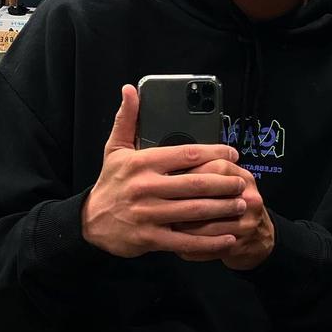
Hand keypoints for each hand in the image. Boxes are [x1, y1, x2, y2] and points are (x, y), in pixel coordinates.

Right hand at [81, 85, 245, 257]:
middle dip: (224, 183)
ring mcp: (148, 215)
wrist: (89, 222)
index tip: (232, 154)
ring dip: (222, 209)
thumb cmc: (110, 183)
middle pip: (196, 184)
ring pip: (195, 212)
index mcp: (142, 163)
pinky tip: (228, 239)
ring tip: (241, 204)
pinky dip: (210, 241)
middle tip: (242, 182)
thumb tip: (129, 90)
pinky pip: (186, 241)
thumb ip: (127, 119)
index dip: (214, 152)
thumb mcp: (115, 149)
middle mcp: (146, 188)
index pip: (186, 154)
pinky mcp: (150, 238)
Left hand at [174, 159, 274, 270]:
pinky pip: (208, 248)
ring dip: (182, 228)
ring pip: (207, 226)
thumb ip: (208, 174)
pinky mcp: (239, 246)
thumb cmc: (236, 206)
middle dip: (182, 201)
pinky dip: (190, 248)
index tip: (169, 177)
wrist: (262, 239)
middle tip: (161, 204)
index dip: (190, 172)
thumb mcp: (229, 185)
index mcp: (244, 179)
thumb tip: (171, 171)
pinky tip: (176, 246)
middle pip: (211, 196)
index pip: (217, 167)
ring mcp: (246, 224)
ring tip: (164, 226)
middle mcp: (249, 199)